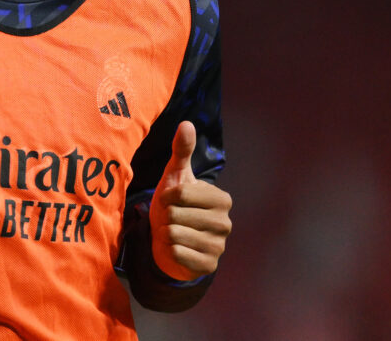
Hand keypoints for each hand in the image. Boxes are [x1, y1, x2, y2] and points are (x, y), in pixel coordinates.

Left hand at [149, 121, 232, 280]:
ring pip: (174, 235)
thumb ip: (182, 150)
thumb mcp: (175, 176)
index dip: (166, 196)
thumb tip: (187, 123)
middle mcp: (225, 223)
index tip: (168, 199)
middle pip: (176, 215)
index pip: (181, 193)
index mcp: (222, 199)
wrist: (169, 240)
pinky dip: (169, 250)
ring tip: (173, 232)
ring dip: (165, 233)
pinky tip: (176, 248)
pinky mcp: (208, 266)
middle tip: (171, 219)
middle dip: (166, 217)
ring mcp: (219, 247)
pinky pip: (176, 254)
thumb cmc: (174, 204)